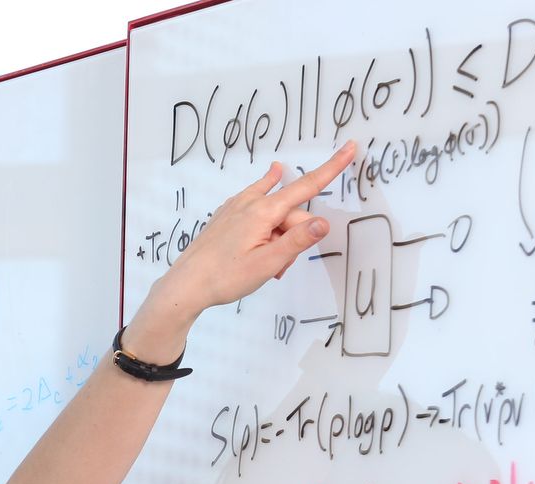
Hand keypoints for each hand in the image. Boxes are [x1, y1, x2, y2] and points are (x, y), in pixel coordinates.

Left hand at [127, 140, 358, 358]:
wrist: (185, 285)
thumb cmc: (223, 277)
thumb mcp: (267, 263)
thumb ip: (297, 242)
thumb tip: (323, 222)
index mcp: (263, 212)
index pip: (306, 187)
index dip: (331, 169)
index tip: (350, 148)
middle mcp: (249, 203)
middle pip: (291, 213)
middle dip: (294, 238)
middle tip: (278, 269)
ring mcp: (235, 208)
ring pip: (273, 217)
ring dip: (277, 240)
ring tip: (263, 265)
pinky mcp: (226, 217)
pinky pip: (255, 213)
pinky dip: (264, 227)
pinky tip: (259, 231)